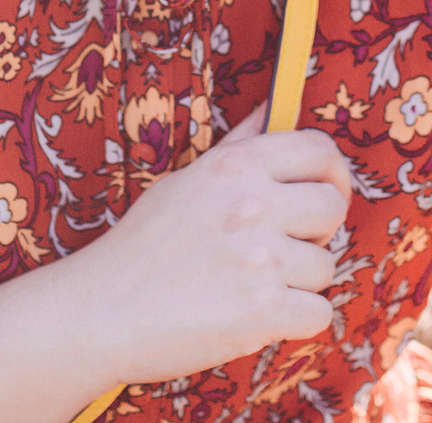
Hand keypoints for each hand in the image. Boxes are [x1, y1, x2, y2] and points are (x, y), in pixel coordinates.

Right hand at [0, 104, 353, 422]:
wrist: (97, 313)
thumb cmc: (139, 248)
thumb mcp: (185, 180)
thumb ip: (238, 147)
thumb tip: (272, 109)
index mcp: (235, 166)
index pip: (319, 148)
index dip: (331, 173)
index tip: (323, 192)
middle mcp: (252, 204)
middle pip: (333, 206)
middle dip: (318, 230)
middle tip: (284, 246)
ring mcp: (259, 258)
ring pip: (325, 266)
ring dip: (298, 282)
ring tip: (250, 285)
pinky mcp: (261, 311)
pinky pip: (318, 313)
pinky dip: (295, 321)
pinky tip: (258, 316)